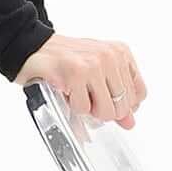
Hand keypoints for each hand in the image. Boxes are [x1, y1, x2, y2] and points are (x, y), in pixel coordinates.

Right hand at [15, 34, 146, 128]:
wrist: (33, 48)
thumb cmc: (64, 61)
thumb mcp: (96, 74)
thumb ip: (115, 97)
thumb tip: (129, 122)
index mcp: (120, 53)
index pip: (138, 95)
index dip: (121, 106)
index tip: (105, 101)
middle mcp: (111, 56)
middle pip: (123, 107)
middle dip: (102, 110)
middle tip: (86, 96)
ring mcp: (94, 64)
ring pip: (106, 110)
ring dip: (88, 110)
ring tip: (77, 93)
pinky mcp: (76, 72)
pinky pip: (83, 109)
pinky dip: (73, 107)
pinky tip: (66, 91)